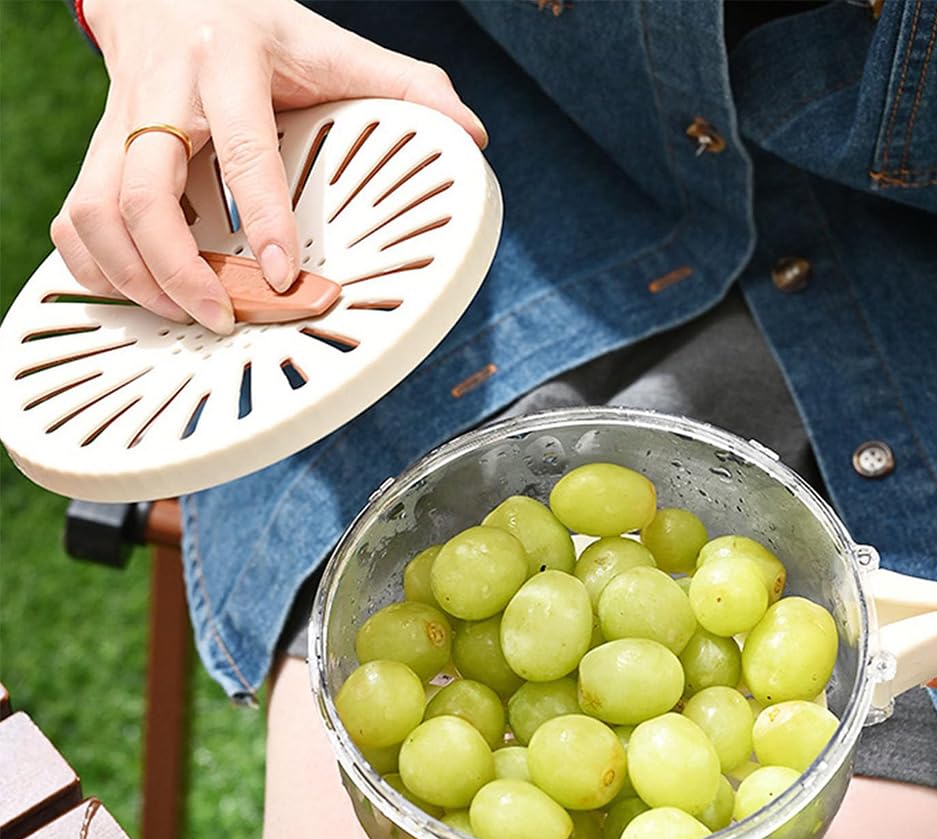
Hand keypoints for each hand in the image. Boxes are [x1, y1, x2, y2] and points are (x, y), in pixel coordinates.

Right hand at [51, 0, 486, 333]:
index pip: (243, 147)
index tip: (280, 274)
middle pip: (143, 191)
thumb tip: (472, 135)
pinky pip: (72, 217)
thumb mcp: (331, 45)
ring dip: (135, 278)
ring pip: (95, 210)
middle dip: (177, 268)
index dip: (260, 215)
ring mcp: (119, 122)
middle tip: (221, 318)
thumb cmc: (257, 30)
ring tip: (185, 316)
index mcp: (231, 63)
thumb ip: (403, 86)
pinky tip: (137, 292)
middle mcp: (165, 92)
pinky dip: (96, 266)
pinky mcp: (96, 149)